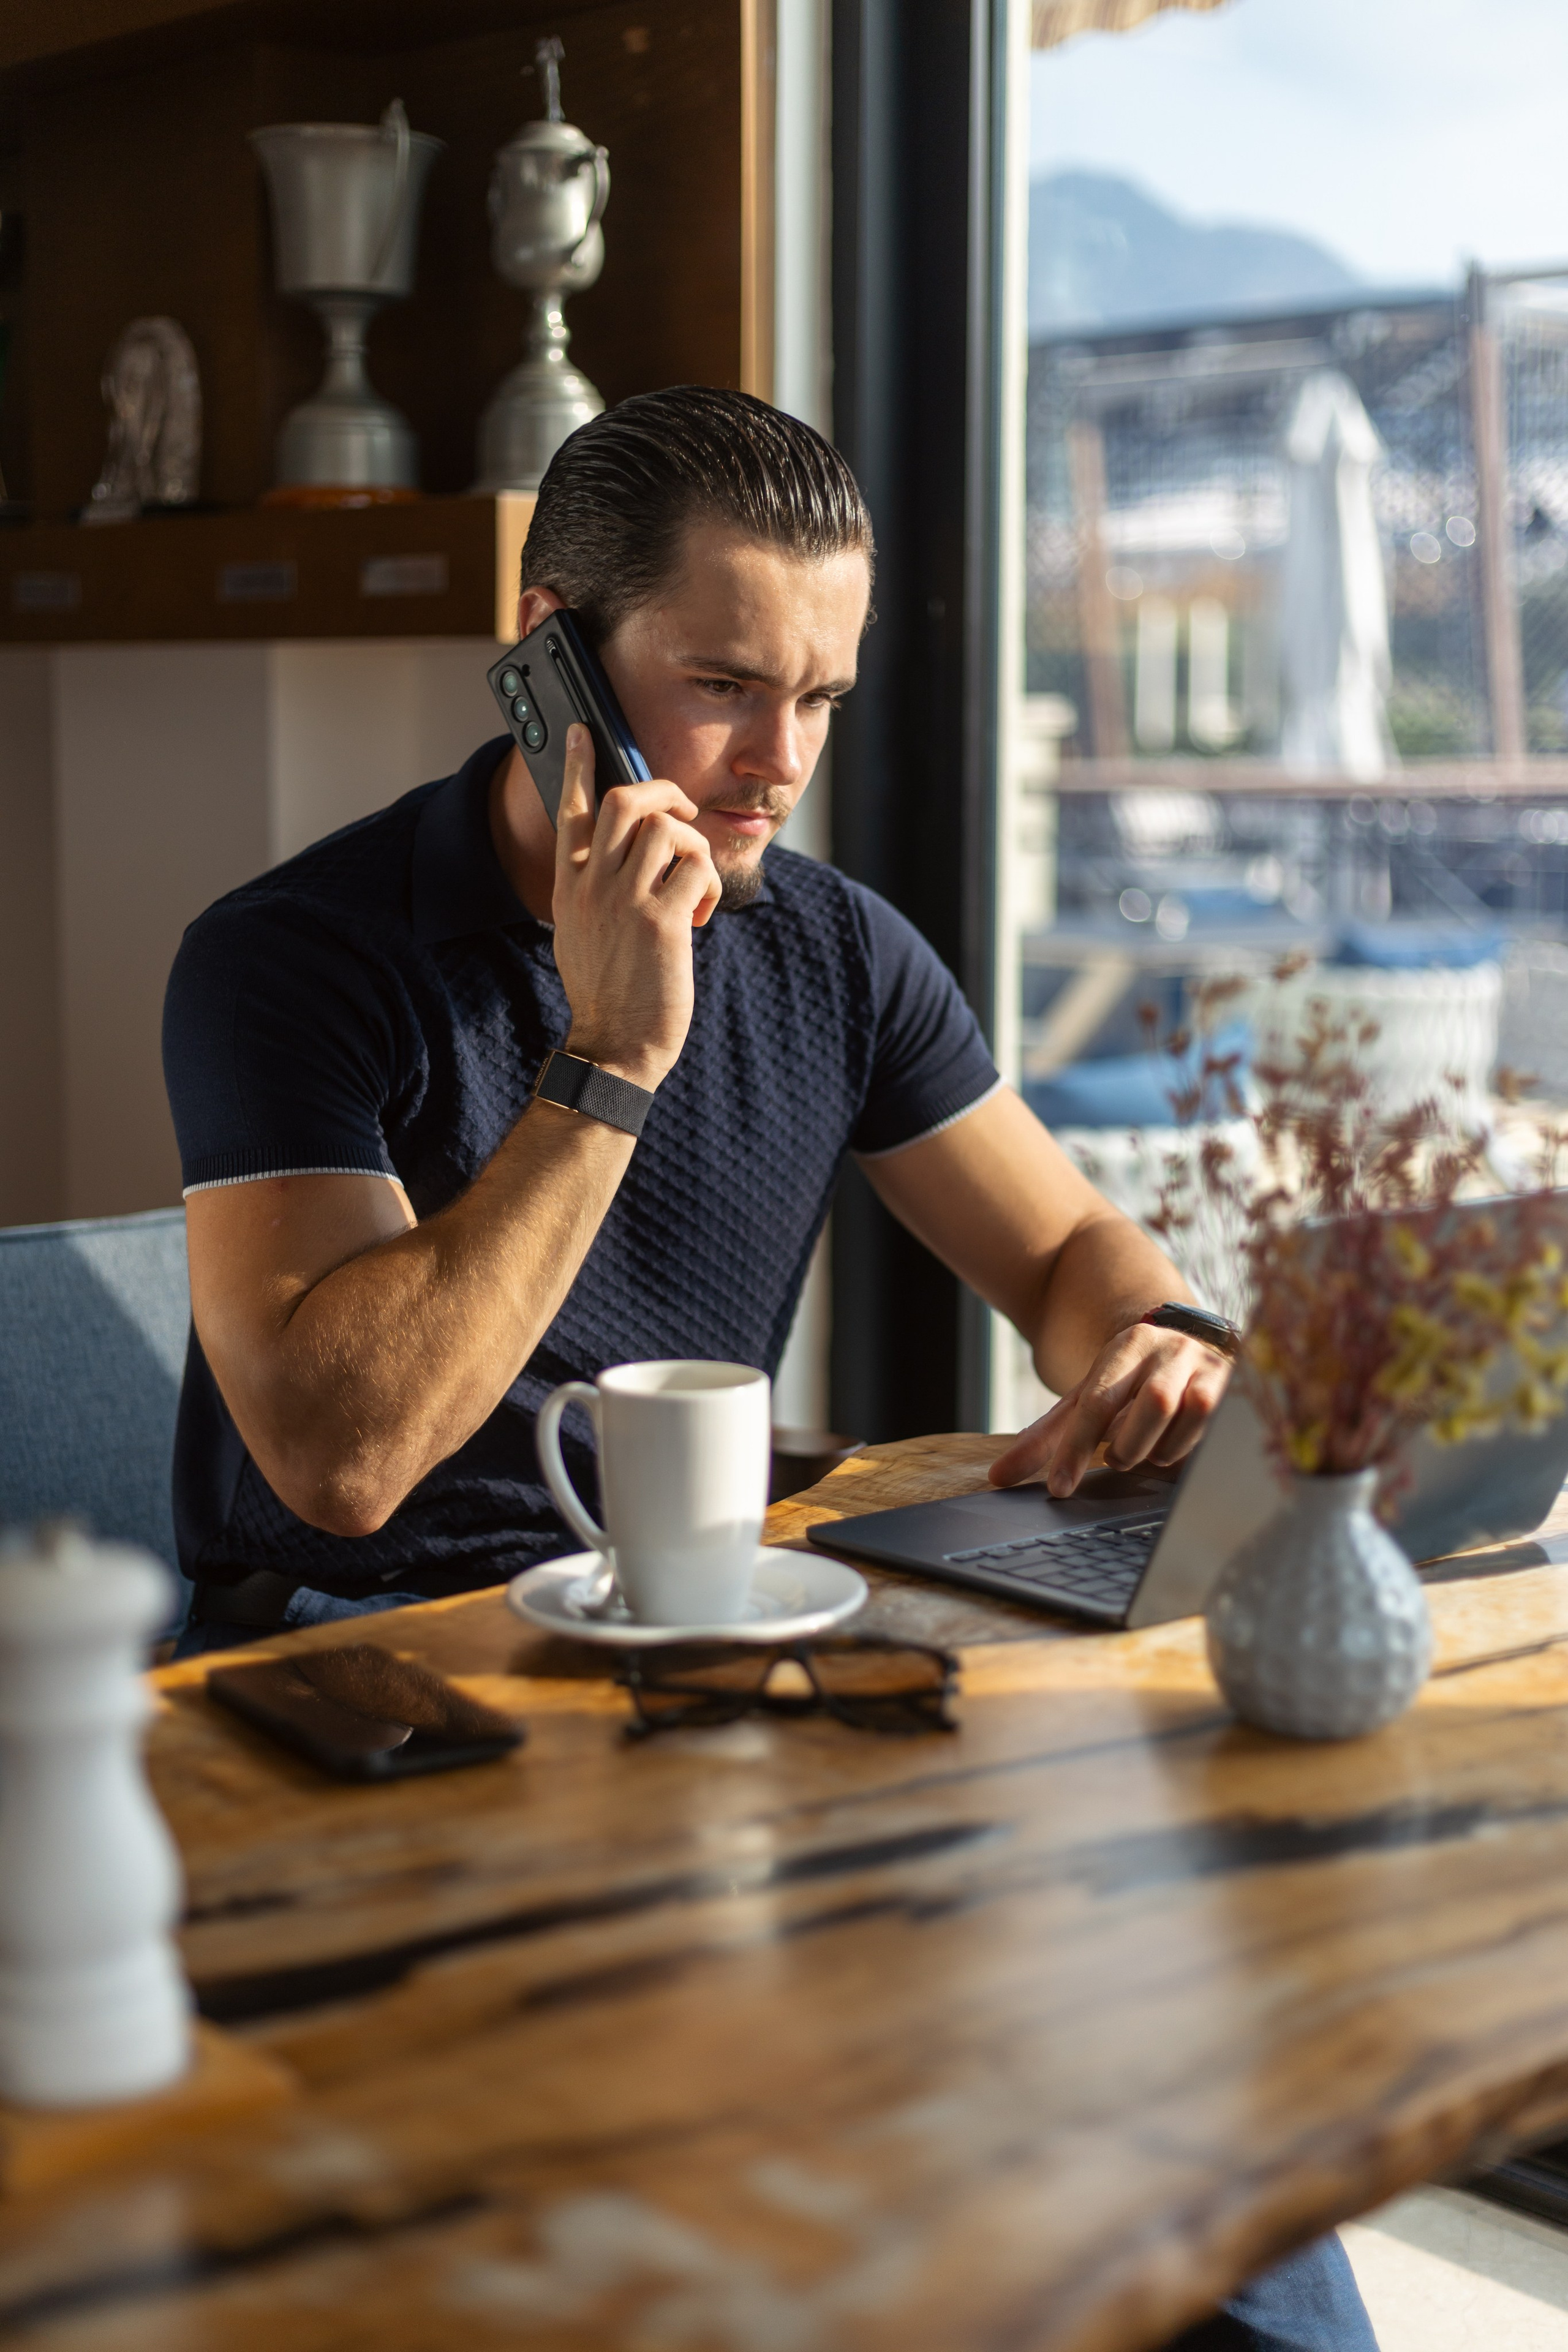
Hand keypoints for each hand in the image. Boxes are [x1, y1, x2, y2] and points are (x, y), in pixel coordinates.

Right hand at [550, 726, 721, 1091]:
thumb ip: (595, 890)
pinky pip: (699, 869)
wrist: (614, 1046)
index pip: (569, 810)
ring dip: (695, 849)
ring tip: (696, 887)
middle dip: (664, 791)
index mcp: (571, 886)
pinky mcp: (663, 921)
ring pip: (669, 829)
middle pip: (625, 801)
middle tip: (683, 808)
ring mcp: (626, 900)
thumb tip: (623, 859)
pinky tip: (702, 916)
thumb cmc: (607, 993)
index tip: (582, 732)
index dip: (577, 765)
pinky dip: (711, 886)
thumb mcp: (582, 933)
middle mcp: (594, 885)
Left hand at [988, 1324, 1230, 1495]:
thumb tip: (997, 1479)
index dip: (1076, 1448)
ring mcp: (1210, 1365)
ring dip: (1168, 1448)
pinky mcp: (1240, 1386)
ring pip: (1196, 1413)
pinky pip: (1225, 1424)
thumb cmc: (1126, 1385)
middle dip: (1133, 1444)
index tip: (1059, 1489)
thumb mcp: (1085, 1402)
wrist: (1183, 1344)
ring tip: (1153, 1452)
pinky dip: (1199, 1448)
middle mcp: (1170, 1350)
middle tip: (1122, 1458)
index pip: (1097, 1402)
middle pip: (1155, 1402)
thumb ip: (1044, 1439)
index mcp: (1126, 1347)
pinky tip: (1186, 1453)